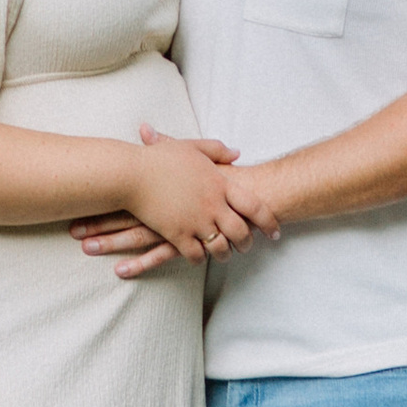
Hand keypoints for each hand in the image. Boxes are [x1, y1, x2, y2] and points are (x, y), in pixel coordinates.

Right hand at [100, 124, 265, 271]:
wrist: (131, 174)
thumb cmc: (160, 158)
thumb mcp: (192, 148)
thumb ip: (217, 150)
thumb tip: (238, 153)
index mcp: (219, 183)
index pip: (255, 206)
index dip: (269, 221)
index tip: (275, 232)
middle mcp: (212, 205)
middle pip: (241, 231)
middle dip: (247, 242)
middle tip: (248, 246)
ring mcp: (195, 222)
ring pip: (220, 247)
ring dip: (225, 253)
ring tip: (225, 255)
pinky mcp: (177, 234)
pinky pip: (195, 254)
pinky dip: (199, 259)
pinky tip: (199, 258)